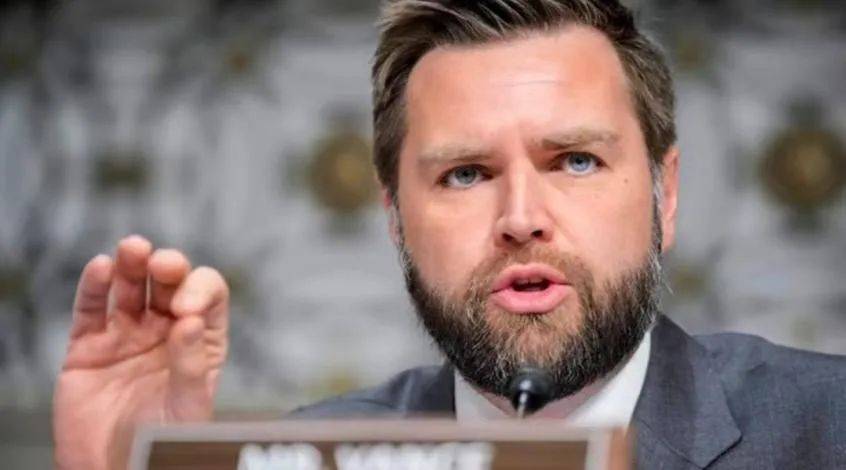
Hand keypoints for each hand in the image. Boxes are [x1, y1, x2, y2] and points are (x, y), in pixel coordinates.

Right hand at [53, 235, 228, 469]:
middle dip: (168, 267)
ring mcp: (126, 334)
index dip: (201, 291)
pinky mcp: (88, 346)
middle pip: (170, 283)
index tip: (187, 310)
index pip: (208, 297)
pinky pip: (92, 309)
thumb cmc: (160, 444)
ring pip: (130, 287)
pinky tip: (101, 268)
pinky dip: (95, 286)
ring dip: (132, 263)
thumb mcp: (188, 408)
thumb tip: (190, 321)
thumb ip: (192, 366)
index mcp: (199, 340)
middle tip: (163, 265)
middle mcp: (165, 330)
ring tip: (132, 249)